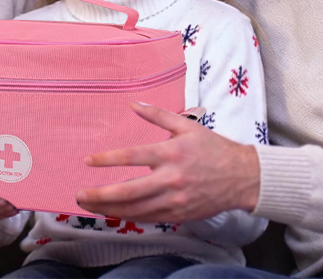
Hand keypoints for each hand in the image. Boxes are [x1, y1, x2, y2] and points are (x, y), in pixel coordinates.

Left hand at [76, 102, 260, 222]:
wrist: (242, 177)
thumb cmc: (214, 149)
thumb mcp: (188, 126)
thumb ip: (158, 115)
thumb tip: (133, 104)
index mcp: (171, 153)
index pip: (132, 157)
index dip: (107, 159)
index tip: (88, 161)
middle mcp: (171, 179)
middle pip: (128, 191)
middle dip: (100, 195)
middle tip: (80, 194)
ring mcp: (175, 200)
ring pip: (135, 210)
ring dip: (110, 209)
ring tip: (90, 206)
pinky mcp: (179, 215)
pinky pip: (149, 219)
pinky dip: (129, 217)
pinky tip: (114, 213)